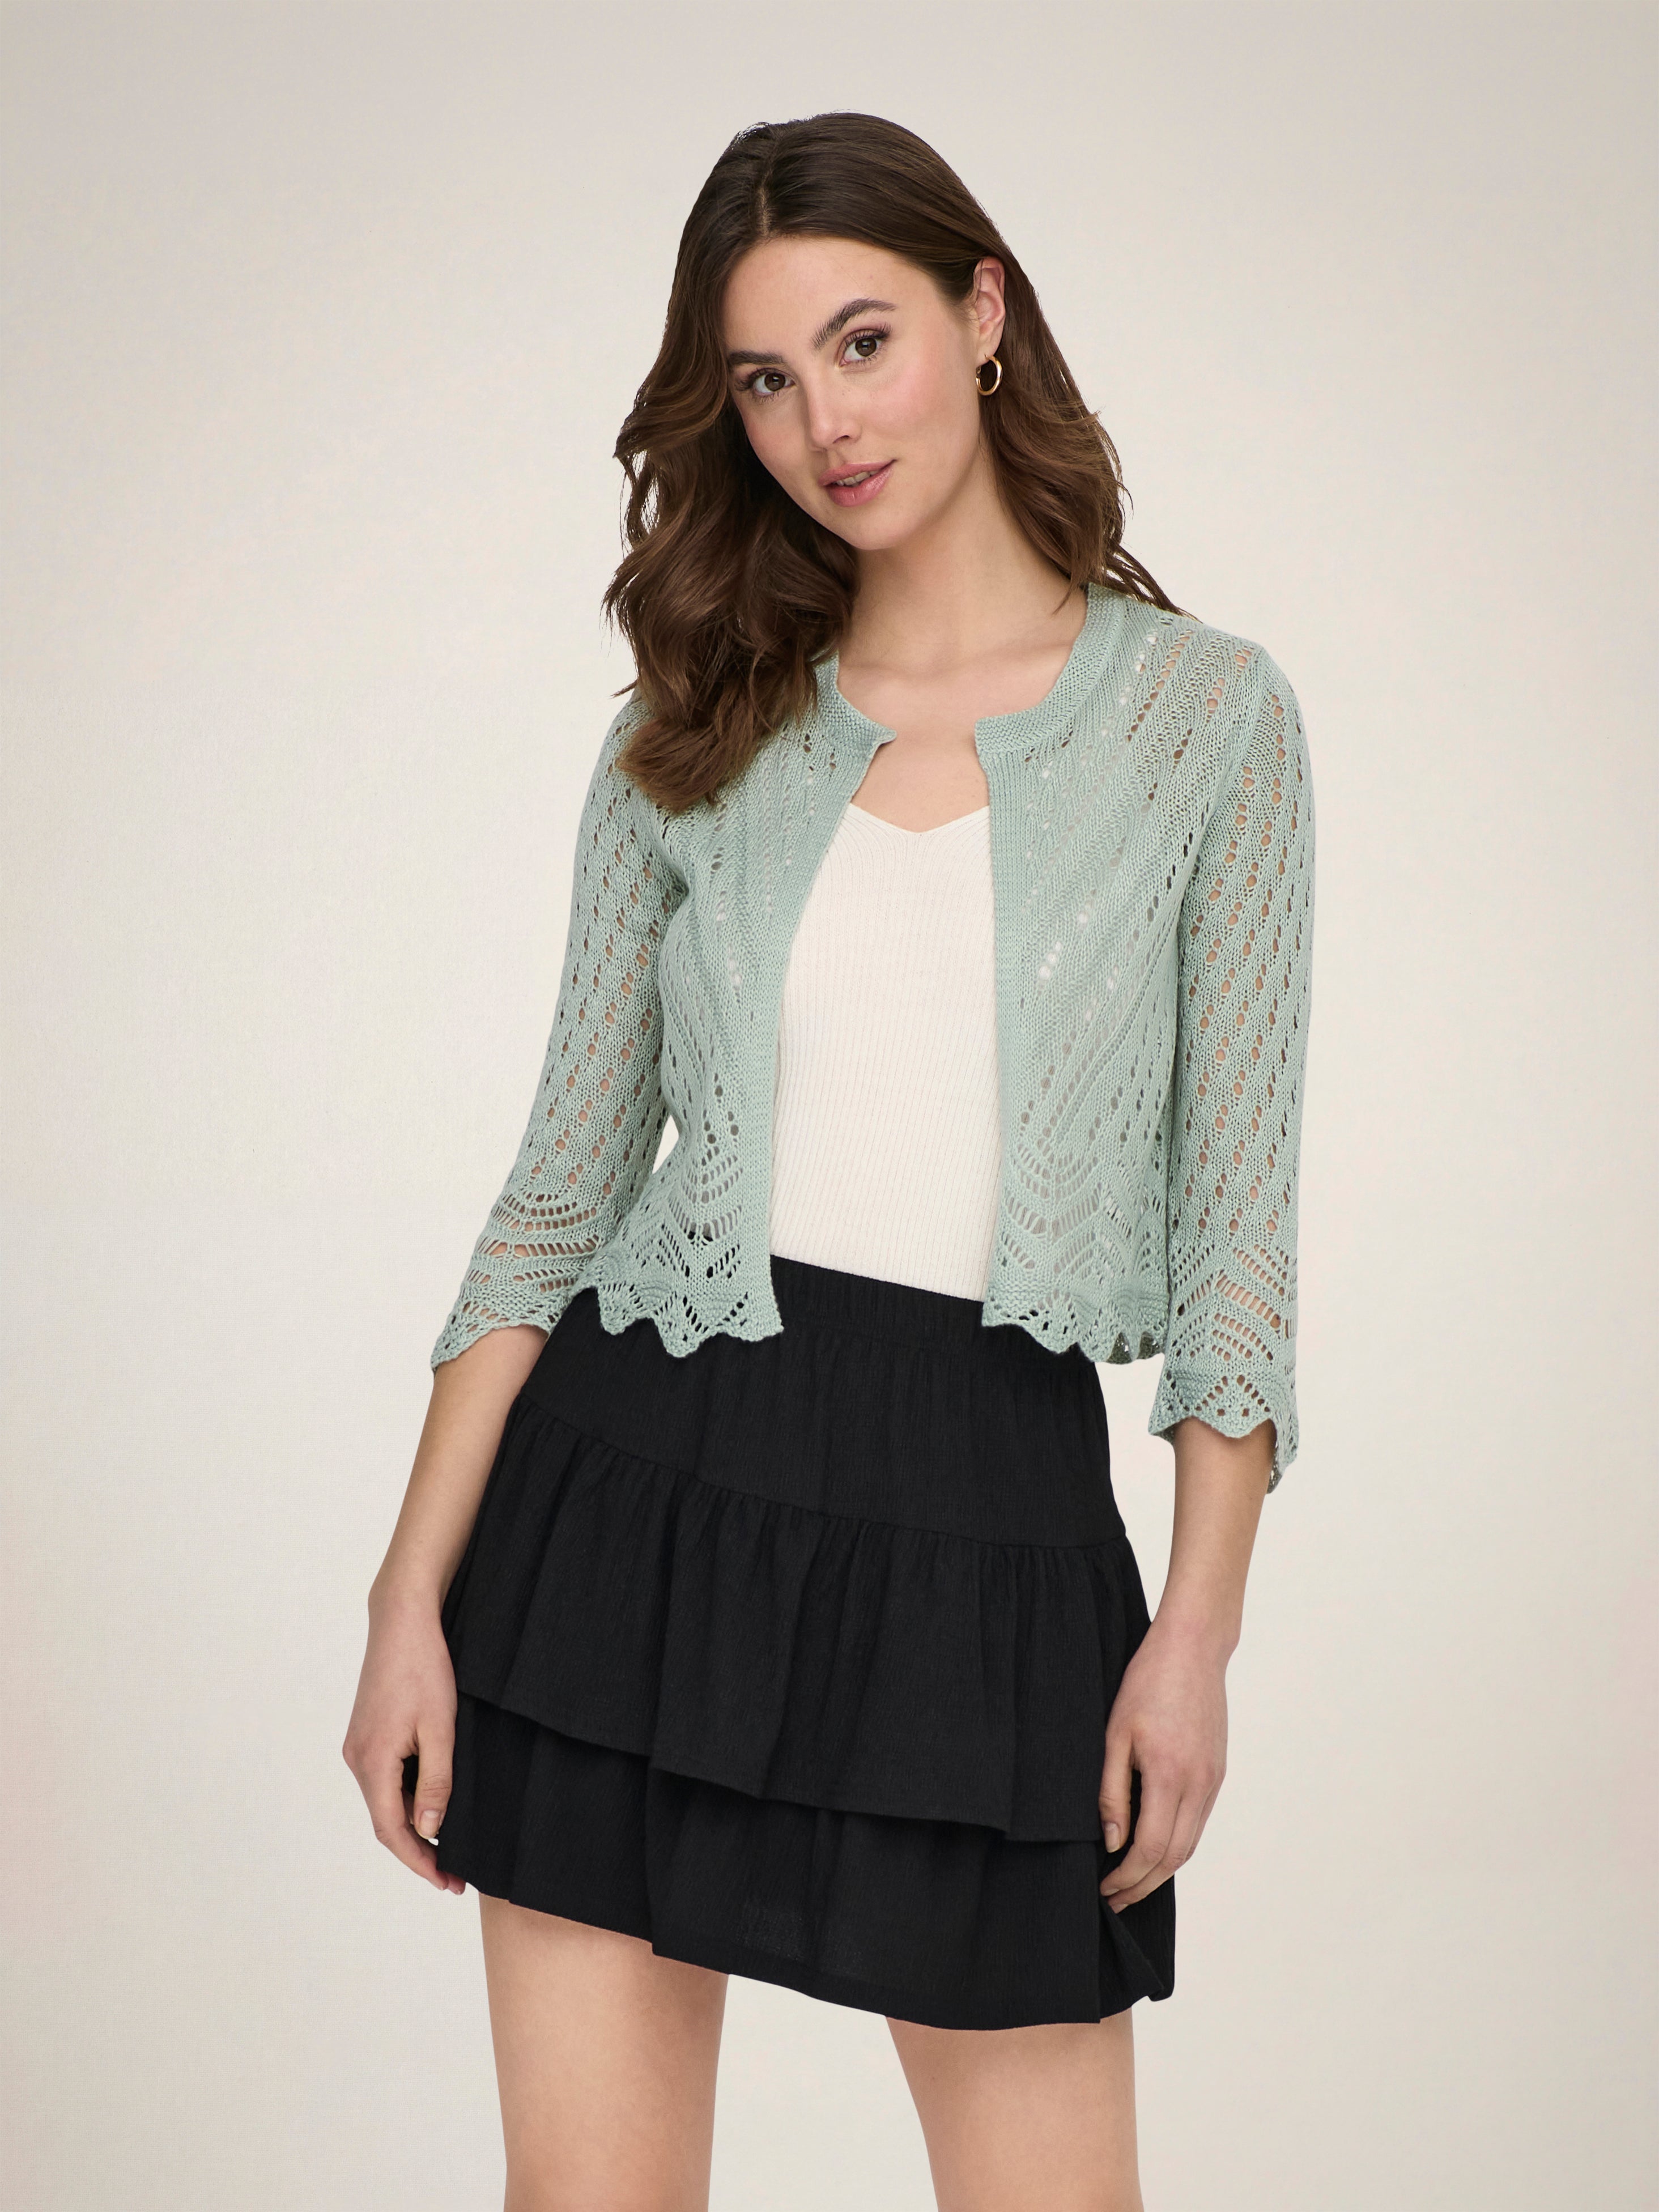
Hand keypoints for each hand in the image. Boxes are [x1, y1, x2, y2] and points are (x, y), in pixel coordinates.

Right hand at [341, 1587, 465, 1894]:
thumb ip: (435, 1782)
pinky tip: (430, 1800)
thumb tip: (429, 1830)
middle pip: (385, 1820)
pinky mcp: (366, 1732)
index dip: (420, 1862)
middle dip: (418, 1849)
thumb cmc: (425, 1669)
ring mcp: (358, 1744)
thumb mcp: (441, 1728)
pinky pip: (384, 1777)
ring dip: (412, 1823)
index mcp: (372, 1762)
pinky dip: (406, 1797)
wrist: (403, 1621)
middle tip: (453, 1873)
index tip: (448, 1883)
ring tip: (448, 1842)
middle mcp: (357, 1758)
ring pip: (384, 1799)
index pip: (392, 1831)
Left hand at [1097, 1616, 1227, 1910]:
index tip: (1104, 1888)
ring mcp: (1213, 1781)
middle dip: (1143, 1886)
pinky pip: (1198, 1822)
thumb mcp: (1115, 1734)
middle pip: (1174, 1858)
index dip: (1126, 1878)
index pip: (1150, 1850)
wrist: (1193, 1650)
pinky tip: (1155, 1846)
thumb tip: (1113, 1842)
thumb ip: (1112, 1792)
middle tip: (1115, 1899)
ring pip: (1190, 1844)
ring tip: (1131, 1882)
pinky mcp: (1217, 1773)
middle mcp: (1199, 1786)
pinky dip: (1177, 1845)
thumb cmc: (1148, 1683)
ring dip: (1161, 1870)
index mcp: (1170, 1776)